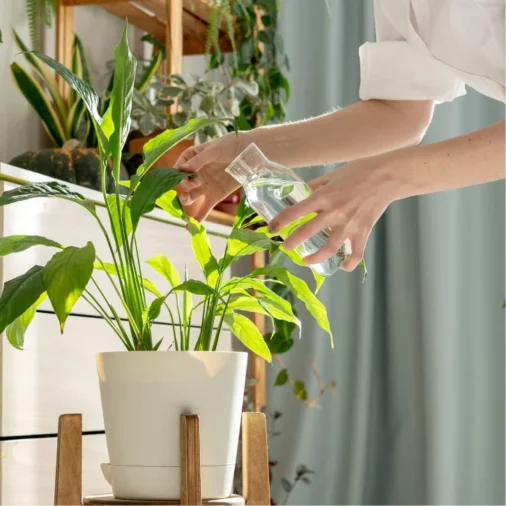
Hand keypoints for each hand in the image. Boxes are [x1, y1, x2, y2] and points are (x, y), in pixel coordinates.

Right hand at [175, 132, 249, 220]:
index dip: (178, 175)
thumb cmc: (231, 145)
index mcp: (191, 158)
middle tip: (195, 183)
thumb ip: (198, 161)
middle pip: (183, 184)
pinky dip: (198, 217)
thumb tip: (182, 170)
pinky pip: (204, 208)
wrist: (251, 153)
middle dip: (185, 185)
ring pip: (190, 196)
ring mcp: (205, 185)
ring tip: (187, 199)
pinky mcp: (215, 196)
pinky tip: (192, 226)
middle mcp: (196, 173)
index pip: (178, 169)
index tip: (185, 177)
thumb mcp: (214, 150)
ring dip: (186, 200)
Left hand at [269, 156, 395, 271]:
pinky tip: (340, 266)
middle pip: (307, 232)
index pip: (296, 211)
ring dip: (315, 258)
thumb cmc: (359, 172)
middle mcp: (335, 212)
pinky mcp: (363, 232)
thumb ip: (314, 187)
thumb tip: (298, 194)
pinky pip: (355, 254)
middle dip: (292, 242)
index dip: (280, 221)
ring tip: (305, 260)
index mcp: (325, 196)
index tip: (271, 228)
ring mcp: (350, 224)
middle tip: (285, 246)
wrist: (388, 176)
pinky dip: (348, 264)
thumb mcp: (331, 175)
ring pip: (329, 248)